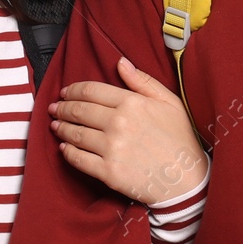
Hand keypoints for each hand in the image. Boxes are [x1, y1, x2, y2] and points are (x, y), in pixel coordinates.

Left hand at [48, 55, 207, 204]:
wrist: (187, 181)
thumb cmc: (180, 140)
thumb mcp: (170, 103)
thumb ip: (143, 81)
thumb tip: (120, 63)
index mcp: (132, 103)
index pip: (91, 91)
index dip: (73, 90)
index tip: (66, 93)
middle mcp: (118, 124)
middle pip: (78, 111)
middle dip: (62, 108)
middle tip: (55, 108)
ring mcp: (111, 149)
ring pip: (74, 134)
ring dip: (61, 128)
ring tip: (56, 125)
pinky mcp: (108, 172)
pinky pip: (78, 159)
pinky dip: (67, 151)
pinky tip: (65, 147)